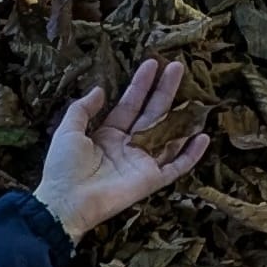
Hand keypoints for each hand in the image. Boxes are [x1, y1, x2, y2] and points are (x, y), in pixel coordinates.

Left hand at [32, 57, 208, 240]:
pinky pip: (176, 167)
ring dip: (182, 117)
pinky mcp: (151, 180)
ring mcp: (141, 163)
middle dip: (164, 90)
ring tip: (196, 94)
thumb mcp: (67, 131)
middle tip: (177, 66)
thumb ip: (82, 109)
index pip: (129, 105)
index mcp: (108, 135)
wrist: (66, 202)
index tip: (152, 64)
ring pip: (168, 136)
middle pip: (152, 113)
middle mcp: (128, 147)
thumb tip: (99, 90)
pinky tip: (204, 137)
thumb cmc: (62, 168)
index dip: (140, 85)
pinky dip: (191, 155)